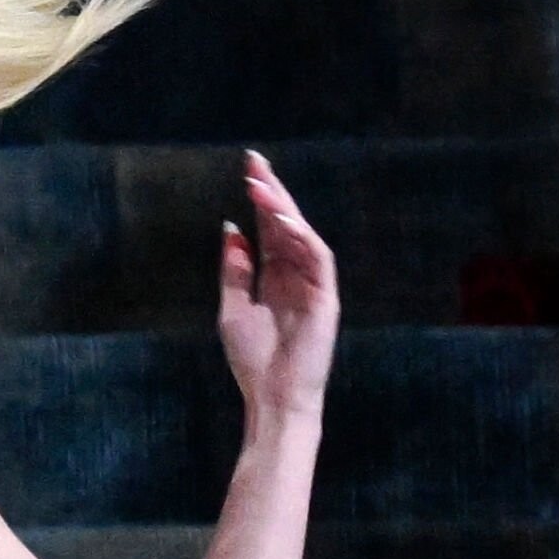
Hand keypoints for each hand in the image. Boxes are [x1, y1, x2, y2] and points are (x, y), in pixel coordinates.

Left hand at [218, 150, 339, 421]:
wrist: (272, 397)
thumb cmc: (253, 359)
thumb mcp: (233, 307)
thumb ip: (235, 270)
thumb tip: (232, 229)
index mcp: (275, 277)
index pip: (270, 229)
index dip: (261, 200)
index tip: (248, 170)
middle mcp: (297, 276)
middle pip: (287, 225)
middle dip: (273, 192)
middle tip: (255, 161)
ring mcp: (314, 286)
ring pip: (303, 236)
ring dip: (282, 209)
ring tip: (260, 186)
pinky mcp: (326, 299)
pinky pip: (318, 260)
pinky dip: (302, 238)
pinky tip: (282, 221)